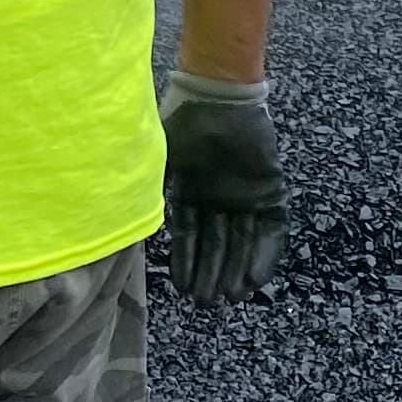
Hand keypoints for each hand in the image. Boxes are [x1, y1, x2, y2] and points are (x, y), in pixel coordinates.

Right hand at [156, 70, 287, 300]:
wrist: (220, 96)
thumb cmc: (184, 122)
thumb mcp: (159, 159)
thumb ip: (150, 189)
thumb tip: (130, 220)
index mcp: (192, 191)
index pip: (189, 236)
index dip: (186, 264)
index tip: (183, 291)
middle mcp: (219, 198)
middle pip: (218, 246)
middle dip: (213, 275)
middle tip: (208, 304)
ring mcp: (246, 196)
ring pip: (243, 243)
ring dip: (237, 272)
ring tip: (230, 299)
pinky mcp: (270, 191)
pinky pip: (271, 231)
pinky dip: (265, 256)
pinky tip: (254, 280)